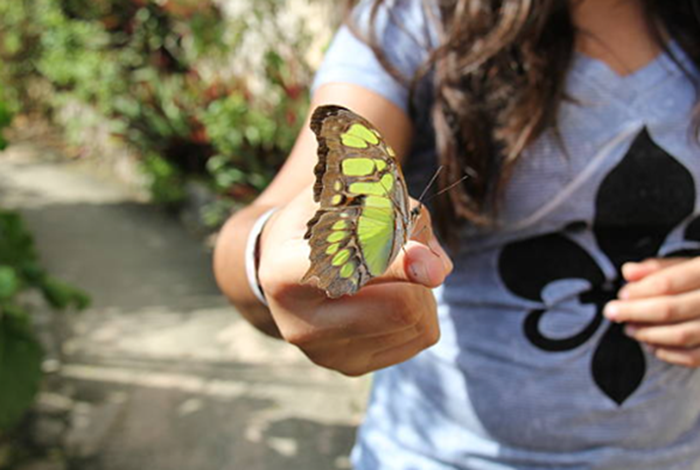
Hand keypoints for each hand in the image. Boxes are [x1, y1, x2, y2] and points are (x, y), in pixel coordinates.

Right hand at [257, 188, 452, 375]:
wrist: (281, 262)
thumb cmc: (320, 220)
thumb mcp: (346, 197)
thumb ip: (396, 216)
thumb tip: (438, 269)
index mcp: (287, 272)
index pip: (355, 274)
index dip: (398, 266)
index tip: (431, 267)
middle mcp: (301, 323)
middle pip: (400, 307)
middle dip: (418, 276)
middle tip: (408, 253)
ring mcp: (325, 352)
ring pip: (417, 325)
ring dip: (421, 292)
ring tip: (392, 273)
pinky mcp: (350, 366)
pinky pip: (419, 339)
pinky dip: (421, 312)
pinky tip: (393, 295)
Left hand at [604, 257, 699, 367]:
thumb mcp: (685, 264)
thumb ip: (657, 268)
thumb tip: (628, 273)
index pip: (668, 283)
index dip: (640, 290)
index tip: (621, 295)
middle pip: (670, 309)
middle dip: (635, 312)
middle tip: (612, 313)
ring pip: (681, 335)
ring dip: (648, 334)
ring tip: (629, 329)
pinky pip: (693, 357)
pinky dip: (668, 354)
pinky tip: (651, 344)